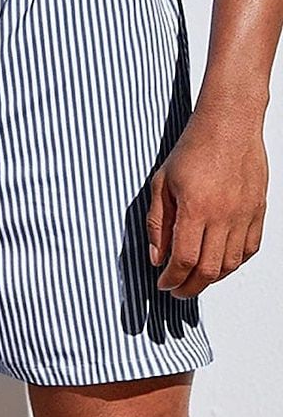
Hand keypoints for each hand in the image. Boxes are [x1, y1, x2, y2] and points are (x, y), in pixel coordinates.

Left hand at [146, 110, 267, 298]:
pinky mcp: (259, 211)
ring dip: (211, 278)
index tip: (163, 284)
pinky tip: (219, 263)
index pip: (183, 259)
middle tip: (177, 290)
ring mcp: (245, 215)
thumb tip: (156, 258)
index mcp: (195, 208)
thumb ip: (157, 223)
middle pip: (208, 270)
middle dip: (189, 287)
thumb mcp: (161, 184)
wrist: (229, 126)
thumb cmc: (191, 150)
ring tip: (195, 279)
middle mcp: (223, 216)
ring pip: (231, 264)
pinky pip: (250, 249)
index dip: (171, 279)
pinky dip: (234, 263)